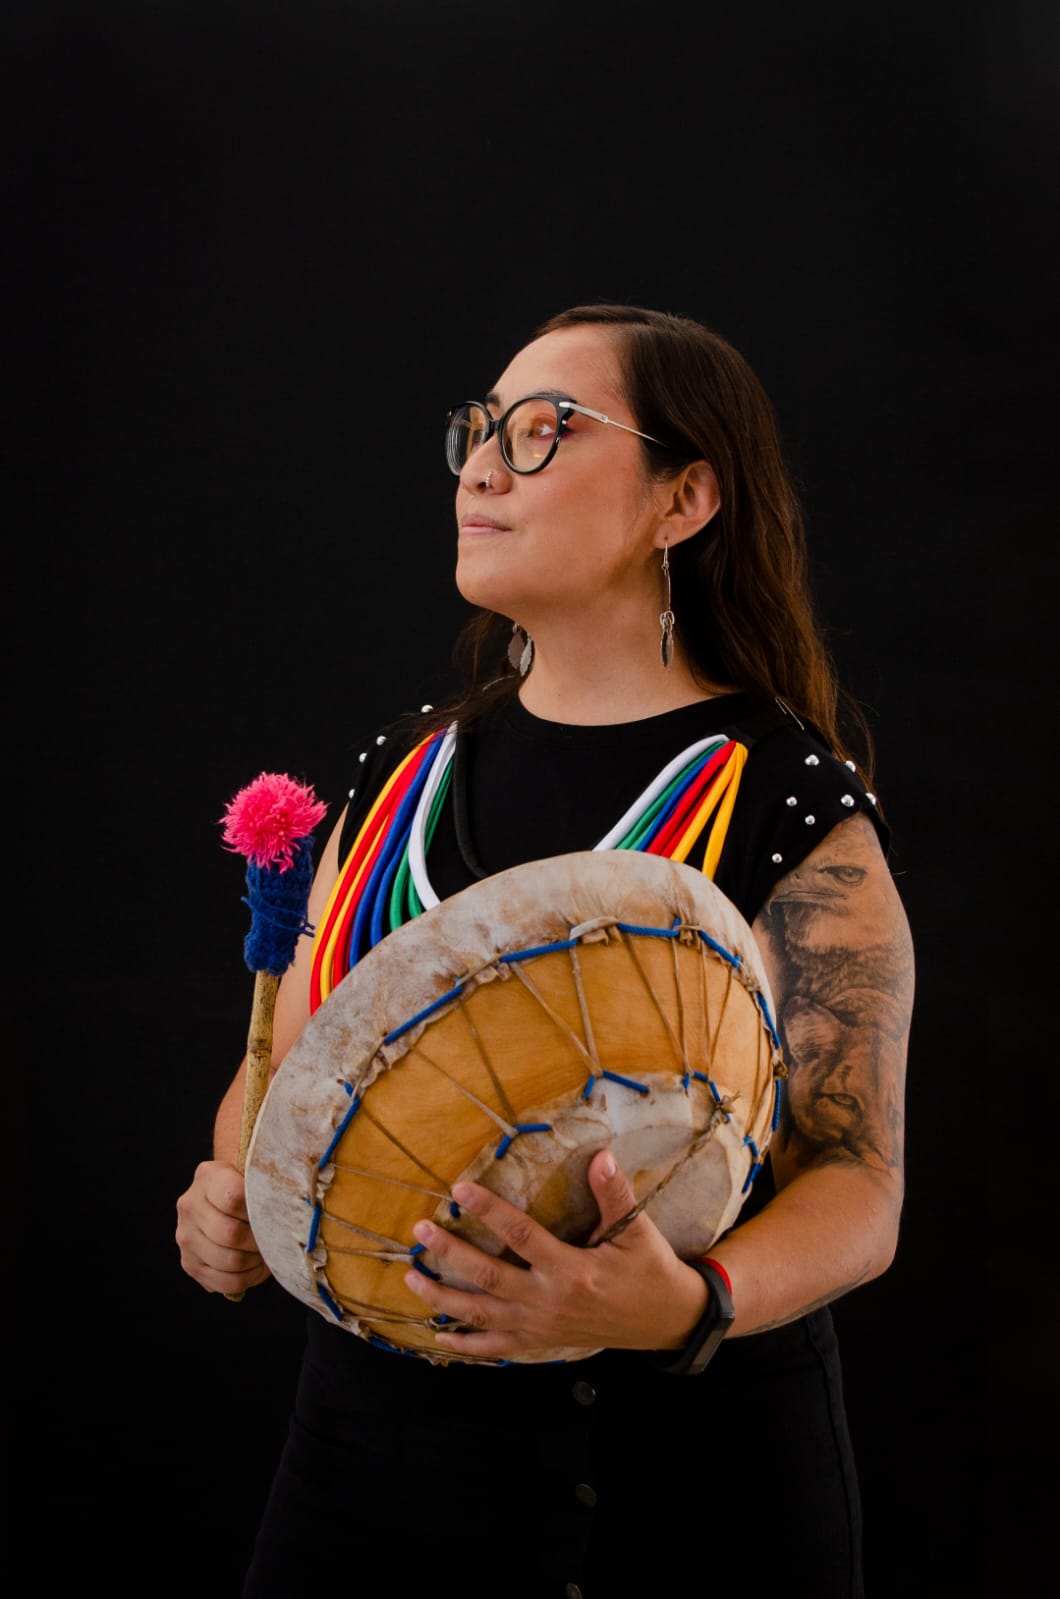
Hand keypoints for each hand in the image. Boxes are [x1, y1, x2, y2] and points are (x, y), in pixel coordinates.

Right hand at [175, 1159, 270, 1294]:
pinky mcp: (189, 1263)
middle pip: (231, 1234)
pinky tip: (255, 1267)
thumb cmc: (249, 1186)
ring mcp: (186, 1236)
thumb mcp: (255, 1174)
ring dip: (255, 1261)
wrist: (222, 1198)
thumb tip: (296, 1208)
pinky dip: (248, 1279)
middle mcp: (190, 1206)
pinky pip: (225, 1282)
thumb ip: (270, 1184)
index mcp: (208, 1177)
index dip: (260, 1211)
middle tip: (273, 1239)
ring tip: (265, 1252)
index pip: (235, 1198)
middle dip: (259, 1241)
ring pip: (229, 1261)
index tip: (274, 1214)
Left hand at [403, 1149, 707, 1360]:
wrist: (666, 1321)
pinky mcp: (541, 1342)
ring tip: (412, 1276)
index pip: (520, 1235)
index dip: (488, 1210)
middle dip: (450, 1253)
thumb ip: (614, 1195)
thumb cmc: (649, 1271)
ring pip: (482, 1314)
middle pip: (488, 1276)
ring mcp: (541, 1326)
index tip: (459, 1189)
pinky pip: (496, 1347)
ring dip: (444, 1297)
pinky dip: (465, 1344)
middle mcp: (549, 1302)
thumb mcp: (637, 1231)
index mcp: (571, 1271)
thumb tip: (600, 1156)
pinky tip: (438, 1336)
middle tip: (420, 1231)